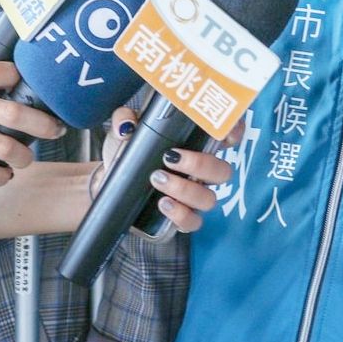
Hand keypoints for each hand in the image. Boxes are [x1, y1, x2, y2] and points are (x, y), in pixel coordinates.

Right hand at [0, 55, 64, 185]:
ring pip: (7, 147)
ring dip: (24, 157)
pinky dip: (0, 177)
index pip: (12, 75)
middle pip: (19, 114)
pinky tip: (2, 175)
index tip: (35, 96)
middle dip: (45, 126)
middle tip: (55, 131)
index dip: (26, 85)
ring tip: (25, 158)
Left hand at [94, 106, 234, 234]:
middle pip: (223, 171)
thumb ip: (125, 119)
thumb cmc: (126, 154)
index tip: (222, 132)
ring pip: (208, 198)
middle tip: (170, 157)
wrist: (108, 185)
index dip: (234, 133)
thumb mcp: (125, 132)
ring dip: (185, 188)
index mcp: (196, 145)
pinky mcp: (181, 219)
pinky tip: (163, 203)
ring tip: (157, 179)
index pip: (227, 137)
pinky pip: (192, 222)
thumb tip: (127, 126)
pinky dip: (180, 214)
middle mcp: (200, 172)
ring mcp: (193, 197)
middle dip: (201, 164)